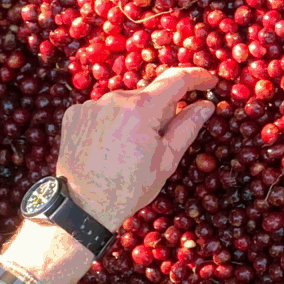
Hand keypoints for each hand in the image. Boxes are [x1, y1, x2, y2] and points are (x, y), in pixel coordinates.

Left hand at [56, 67, 216, 229]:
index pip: (177, 79)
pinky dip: (111, 122)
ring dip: (134, 117)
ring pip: (125, 103)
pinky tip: (109, 146)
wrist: (83, 207)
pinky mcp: (73, 115)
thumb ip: (187, 126)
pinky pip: (102, 110)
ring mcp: (91, 105)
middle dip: (160, 111)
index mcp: (142, 108)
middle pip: (149, 95)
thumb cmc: (130, 187)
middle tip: (160, 141)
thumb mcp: (167, 160)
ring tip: (130, 149)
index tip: (210, 81)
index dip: (198, 77)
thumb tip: (206, 105)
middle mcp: (114, 99)